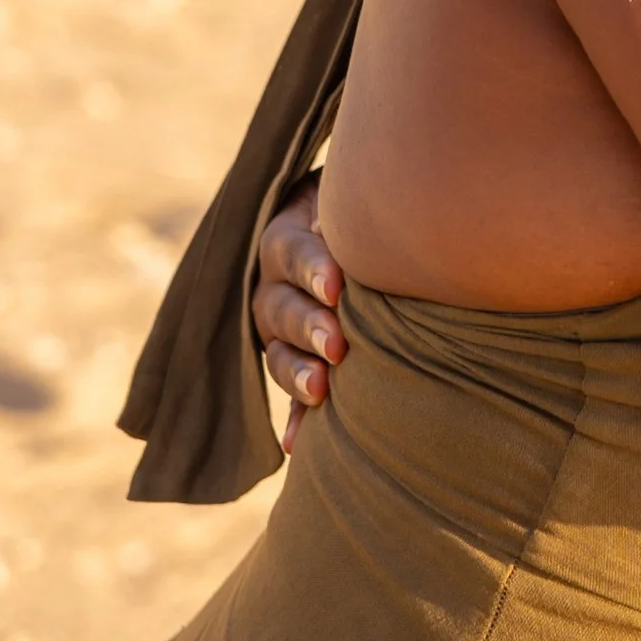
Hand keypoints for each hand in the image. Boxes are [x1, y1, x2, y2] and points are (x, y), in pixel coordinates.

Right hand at [253, 179, 348, 449]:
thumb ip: (348, 209)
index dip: (311, 268)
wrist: (364, 226)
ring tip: (322, 387)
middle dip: (307, 326)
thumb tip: (337, 217)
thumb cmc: (366, 208)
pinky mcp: (297, 362)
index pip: (288, 250)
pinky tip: (298, 444)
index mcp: (287, 238)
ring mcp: (279, 330)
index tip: (337, 285)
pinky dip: (297, 419)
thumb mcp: (353, 196)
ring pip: (277, 352)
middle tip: (337, 344)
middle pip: (279, 307)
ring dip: (297, 372)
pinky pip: (291, 394)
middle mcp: (274, 286)